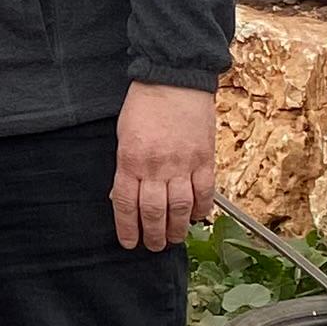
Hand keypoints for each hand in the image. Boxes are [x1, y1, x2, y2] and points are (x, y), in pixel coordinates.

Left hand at [110, 83, 218, 250]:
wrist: (174, 79)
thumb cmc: (145, 105)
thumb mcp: (123, 135)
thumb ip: (125, 167)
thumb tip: (122, 195)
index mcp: (130, 160)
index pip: (125, 204)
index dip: (127, 228)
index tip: (129, 243)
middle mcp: (156, 166)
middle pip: (154, 211)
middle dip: (153, 235)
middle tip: (154, 246)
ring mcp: (182, 164)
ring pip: (180, 207)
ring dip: (177, 229)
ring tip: (174, 239)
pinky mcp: (204, 158)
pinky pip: (204, 192)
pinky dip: (201, 209)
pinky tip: (196, 217)